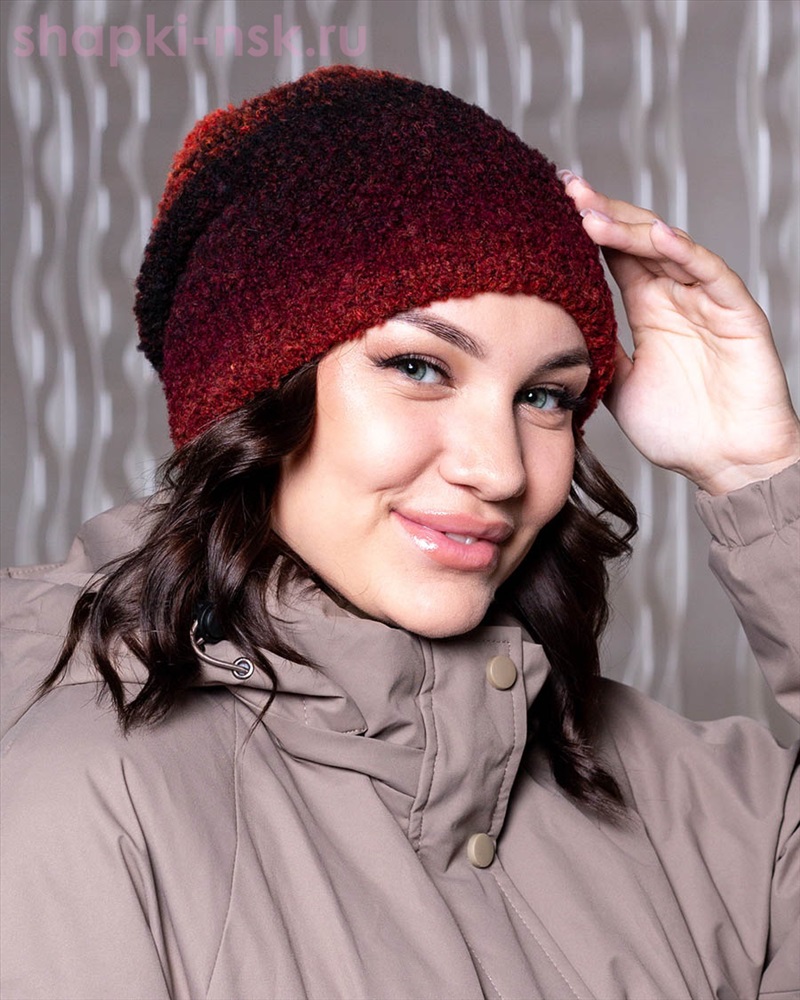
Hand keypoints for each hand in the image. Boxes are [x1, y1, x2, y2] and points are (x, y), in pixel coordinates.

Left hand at [559, 172, 799, 494]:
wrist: (728, 465)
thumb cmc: (680, 431)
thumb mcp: (620, 386)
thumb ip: (598, 351)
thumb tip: (554, 332)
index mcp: (648, 308)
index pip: (613, 255)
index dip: (584, 230)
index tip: (547, 206)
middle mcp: (676, 295)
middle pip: (635, 240)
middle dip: (600, 213)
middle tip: (563, 189)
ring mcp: (706, 300)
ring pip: (667, 248)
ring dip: (629, 228)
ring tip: (590, 212)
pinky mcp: (737, 313)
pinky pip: (710, 273)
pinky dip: (684, 252)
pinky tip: (654, 236)